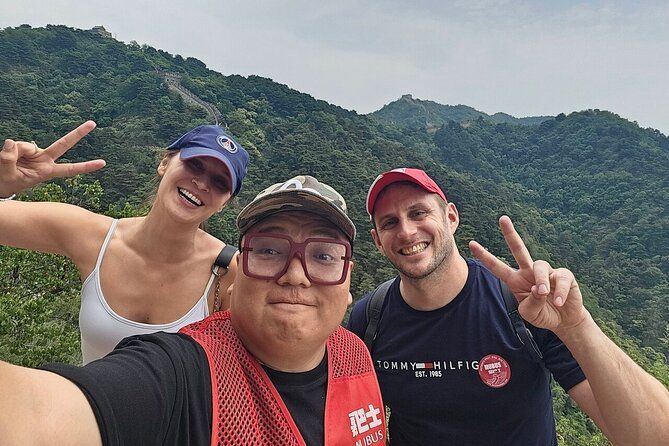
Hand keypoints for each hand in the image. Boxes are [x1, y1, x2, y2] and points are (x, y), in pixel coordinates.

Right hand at [0, 121, 104, 196]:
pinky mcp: (24, 147)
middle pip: (63, 144)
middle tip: (93, 123)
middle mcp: (44, 160)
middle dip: (78, 133)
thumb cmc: (6, 183)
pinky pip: (16, 144)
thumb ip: (10, 160)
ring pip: (26, 145)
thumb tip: (13, 141)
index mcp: (47, 172)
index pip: (70, 169)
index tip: (103, 163)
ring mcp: (35, 152)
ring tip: (9, 165)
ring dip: (15, 154)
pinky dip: (10, 150)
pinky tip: (7, 157)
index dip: (86, 167)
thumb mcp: (8, 176)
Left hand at [469, 215, 588, 332]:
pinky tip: (559, 301)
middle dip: (510, 234)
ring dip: (541, 282)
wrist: (564, 320)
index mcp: (515, 280)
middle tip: (502, 218)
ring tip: (544, 294)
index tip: (471, 244)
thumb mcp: (530, 313)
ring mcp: (547, 271)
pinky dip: (559, 291)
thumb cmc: (542, 314)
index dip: (485, 256)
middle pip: (518, 249)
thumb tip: (539, 288)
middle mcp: (529, 271)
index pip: (497, 267)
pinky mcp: (564, 275)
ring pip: (540, 266)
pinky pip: (560, 278)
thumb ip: (531, 303)